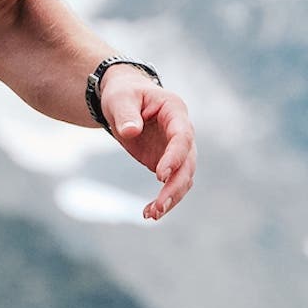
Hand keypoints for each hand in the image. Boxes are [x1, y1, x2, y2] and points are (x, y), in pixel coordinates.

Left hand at [98, 69, 196, 220]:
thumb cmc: (123, 94)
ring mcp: (177, 149)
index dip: (174, 157)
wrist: (124, 99)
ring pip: (184, 178)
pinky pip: (172, 184)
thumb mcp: (119, 98)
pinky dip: (164, 199)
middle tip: (158, 207)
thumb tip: (130, 132)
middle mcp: (182, 132)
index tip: (159, 176)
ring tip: (151, 214)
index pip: (182, 137)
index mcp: (175, 111)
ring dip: (172, 198)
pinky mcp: (168, 163)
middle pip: (188, 163)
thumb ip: (125, 113)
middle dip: (175, 187)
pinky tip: (149, 212)